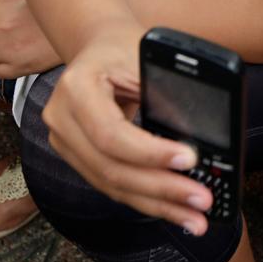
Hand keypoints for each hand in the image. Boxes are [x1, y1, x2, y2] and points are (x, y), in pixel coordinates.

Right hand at [41, 19, 215, 234]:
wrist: (97, 44)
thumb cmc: (123, 46)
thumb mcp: (145, 57)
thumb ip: (164, 93)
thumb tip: (198, 137)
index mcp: (76, 88)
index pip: (111, 134)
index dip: (150, 153)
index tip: (190, 160)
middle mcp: (61, 118)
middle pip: (111, 168)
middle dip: (161, 189)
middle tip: (201, 201)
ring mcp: (65, 141)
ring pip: (112, 185)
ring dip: (157, 204)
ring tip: (195, 217)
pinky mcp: (77, 156)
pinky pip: (111, 184)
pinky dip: (145, 199)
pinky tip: (172, 209)